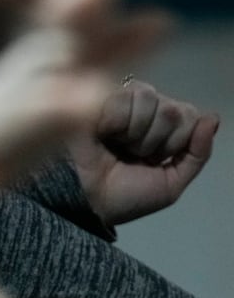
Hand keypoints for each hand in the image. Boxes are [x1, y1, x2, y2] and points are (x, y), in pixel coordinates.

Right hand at [69, 79, 218, 225]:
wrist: (85, 202)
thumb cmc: (122, 196)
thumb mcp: (170, 183)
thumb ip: (197, 154)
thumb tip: (212, 117)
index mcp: (159, 128)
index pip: (189, 114)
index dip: (177, 141)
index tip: (153, 162)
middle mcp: (141, 110)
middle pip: (173, 107)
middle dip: (156, 141)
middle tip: (133, 156)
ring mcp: (117, 101)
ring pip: (149, 97)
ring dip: (135, 132)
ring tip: (115, 146)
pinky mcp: (94, 95)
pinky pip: (123, 96)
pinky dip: (115, 121)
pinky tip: (100, 133)